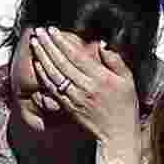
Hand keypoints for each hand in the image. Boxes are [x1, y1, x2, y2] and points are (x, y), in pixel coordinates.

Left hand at [29, 27, 144, 161]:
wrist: (118, 134)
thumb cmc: (124, 106)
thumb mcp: (128, 80)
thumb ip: (115, 60)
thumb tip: (102, 44)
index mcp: (100, 78)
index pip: (76, 56)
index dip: (62, 42)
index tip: (52, 30)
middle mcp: (85, 88)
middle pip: (61, 63)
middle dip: (48, 45)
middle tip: (38, 31)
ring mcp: (75, 98)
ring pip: (54, 75)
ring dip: (42, 57)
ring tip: (35, 43)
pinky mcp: (68, 107)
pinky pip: (52, 89)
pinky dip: (44, 76)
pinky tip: (38, 64)